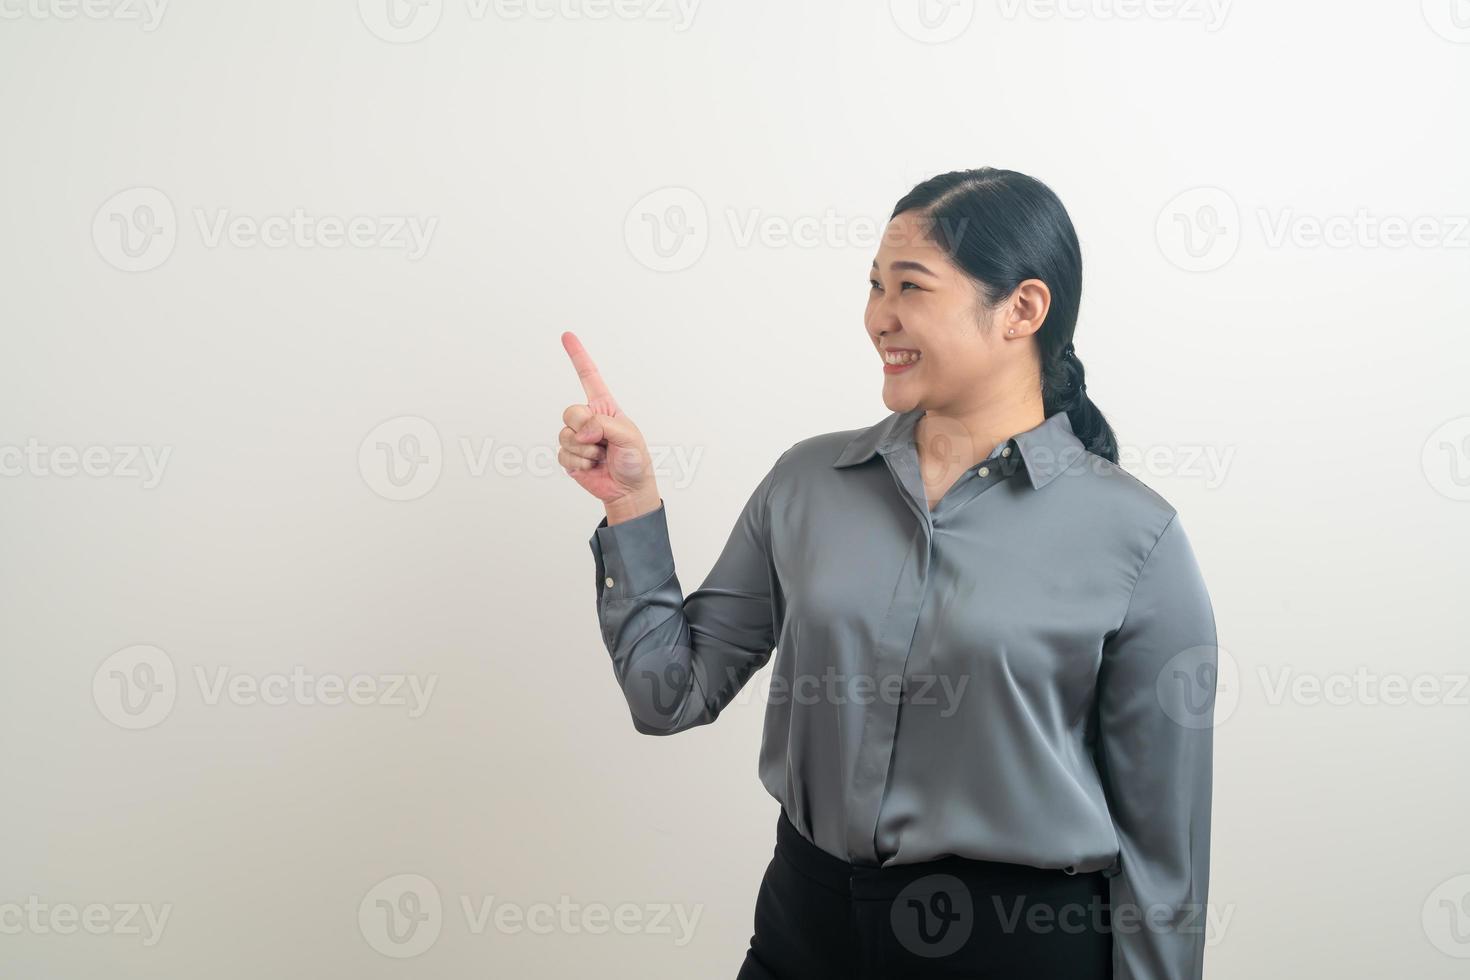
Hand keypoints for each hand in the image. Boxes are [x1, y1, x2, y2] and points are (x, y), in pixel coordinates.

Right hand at [559, 331, 659, 516]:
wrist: (628, 489)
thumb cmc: (635, 460)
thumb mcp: (629, 437)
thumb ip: (605, 426)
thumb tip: (582, 430)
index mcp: (605, 408)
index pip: (589, 377)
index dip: (578, 356)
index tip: (567, 336)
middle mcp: (589, 420)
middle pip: (570, 412)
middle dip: (583, 427)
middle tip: (599, 441)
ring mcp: (578, 438)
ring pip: (565, 435)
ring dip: (585, 450)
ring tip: (601, 456)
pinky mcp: (570, 456)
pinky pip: (563, 454)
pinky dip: (579, 463)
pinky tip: (592, 466)